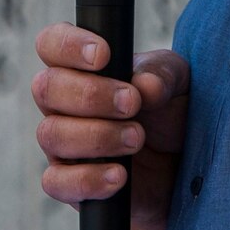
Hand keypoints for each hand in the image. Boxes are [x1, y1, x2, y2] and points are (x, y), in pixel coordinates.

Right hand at [29, 24, 189, 229]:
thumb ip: (163, 76)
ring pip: (51, 134)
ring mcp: (62, 145)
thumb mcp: (178, 83)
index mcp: (81, 68)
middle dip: (91, 94)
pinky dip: (88, 179)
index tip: (103, 55)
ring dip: (97, 135)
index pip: (51, 44)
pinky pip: (56, 183)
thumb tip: (145, 85)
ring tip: (136, 139)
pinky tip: (119, 176)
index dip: (68, 46)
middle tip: (132, 103)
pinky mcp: (69, 185)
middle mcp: (62, 104)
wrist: (184, 168)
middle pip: (46, 88)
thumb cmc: (171, 114)